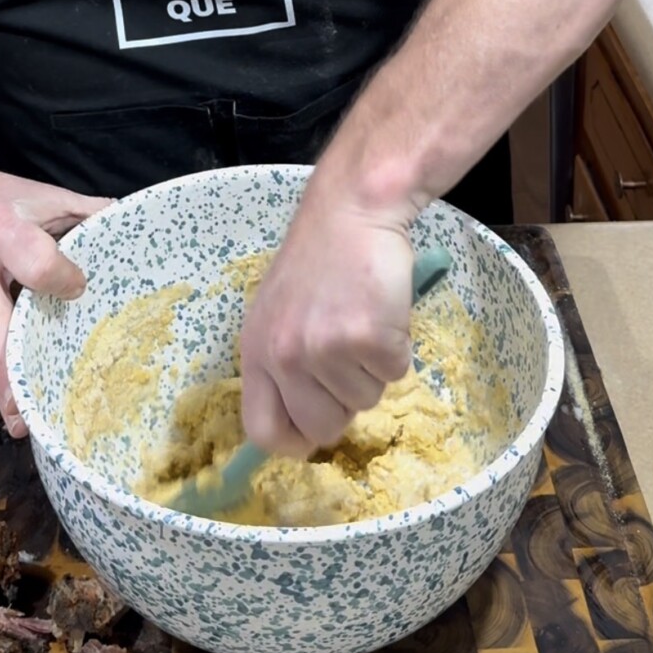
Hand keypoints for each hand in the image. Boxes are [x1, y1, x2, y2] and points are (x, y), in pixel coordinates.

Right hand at [0, 165, 112, 436]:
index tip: (78, 290)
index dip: (59, 279)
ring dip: (1, 387)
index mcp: (2, 230)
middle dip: (11, 369)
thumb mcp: (43, 195)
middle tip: (30, 411)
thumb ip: (86, 213)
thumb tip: (135, 226)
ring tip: (26, 421)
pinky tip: (12, 403)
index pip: (34, 261)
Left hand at [239, 170, 416, 456]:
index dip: (293, 442)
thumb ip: (283, 363)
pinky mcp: (368, 339)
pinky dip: (398, 347)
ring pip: (365, 401)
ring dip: (372, 368)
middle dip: (343, 403)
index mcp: (255, 350)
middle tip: (348, 356)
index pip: (263, 431)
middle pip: (321, 428)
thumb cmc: (320, 259)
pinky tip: (383, 309)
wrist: (353, 210)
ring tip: (362, 317)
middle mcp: (284, 355)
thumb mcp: (279, 312)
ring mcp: (325, 349)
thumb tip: (303, 429)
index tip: (312, 435)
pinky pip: (396, 373)